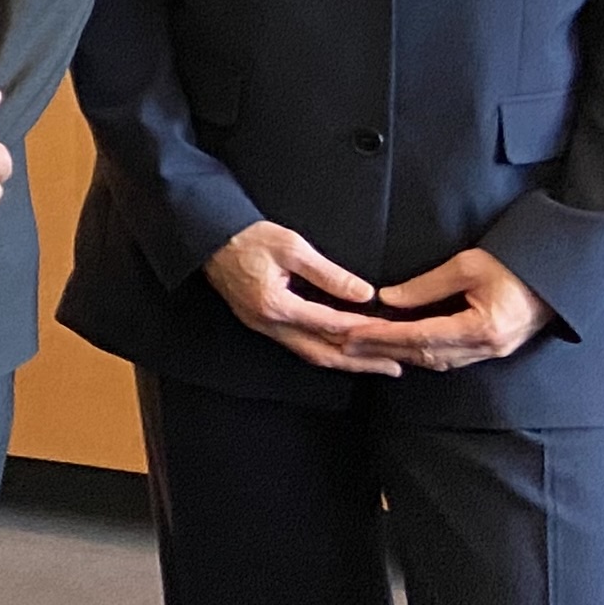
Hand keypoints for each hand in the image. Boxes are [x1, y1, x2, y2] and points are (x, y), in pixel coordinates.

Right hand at [201, 220, 395, 374]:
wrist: (209, 240)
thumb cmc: (248, 238)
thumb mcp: (291, 246)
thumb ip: (328, 273)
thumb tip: (363, 294)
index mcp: (277, 305)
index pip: (331, 325)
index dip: (365, 329)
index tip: (394, 332)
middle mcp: (270, 324)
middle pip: (323, 353)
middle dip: (362, 362)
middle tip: (395, 366)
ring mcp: (264, 328)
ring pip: (312, 355)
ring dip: (347, 362)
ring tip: (377, 365)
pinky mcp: (262, 325)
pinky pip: (300, 347)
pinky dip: (327, 352)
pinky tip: (343, 353)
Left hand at [347, 247, 552, 373]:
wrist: (558, 276)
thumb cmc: (516, 265)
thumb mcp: (468, 266)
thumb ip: (426, 286)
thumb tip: (388, 299)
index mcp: (483, 328)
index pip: (421, 336)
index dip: (383, 336)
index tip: (352, 333)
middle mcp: (486, 347)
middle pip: (424, 354)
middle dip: (383, 350)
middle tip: (345, 343)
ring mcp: (491, 352)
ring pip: (435, 360)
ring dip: (399, 354)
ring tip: (365, 347)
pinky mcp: (492, 350)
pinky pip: (449, 358)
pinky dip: (421, 353)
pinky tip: (401, 348)